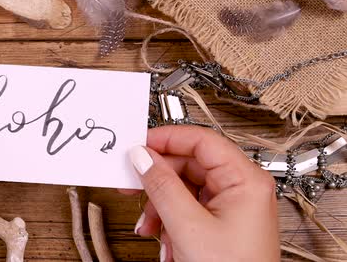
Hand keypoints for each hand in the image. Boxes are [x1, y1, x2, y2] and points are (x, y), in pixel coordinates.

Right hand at [126, 126, 278, 261]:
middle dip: (157, 180)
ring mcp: (231, 206)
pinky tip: (162, 237)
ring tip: (150, 225)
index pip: (201, 140)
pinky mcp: (221, 223)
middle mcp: (241, 188)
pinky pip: (187, 207)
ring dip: (160, 205)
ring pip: (183, 187)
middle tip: (131, 183)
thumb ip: (162, 185)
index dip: (166, 139)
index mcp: (245, 179)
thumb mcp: (188, 226)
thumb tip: (142, 156)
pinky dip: (169, 219)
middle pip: (188, 164)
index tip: (137, 145)